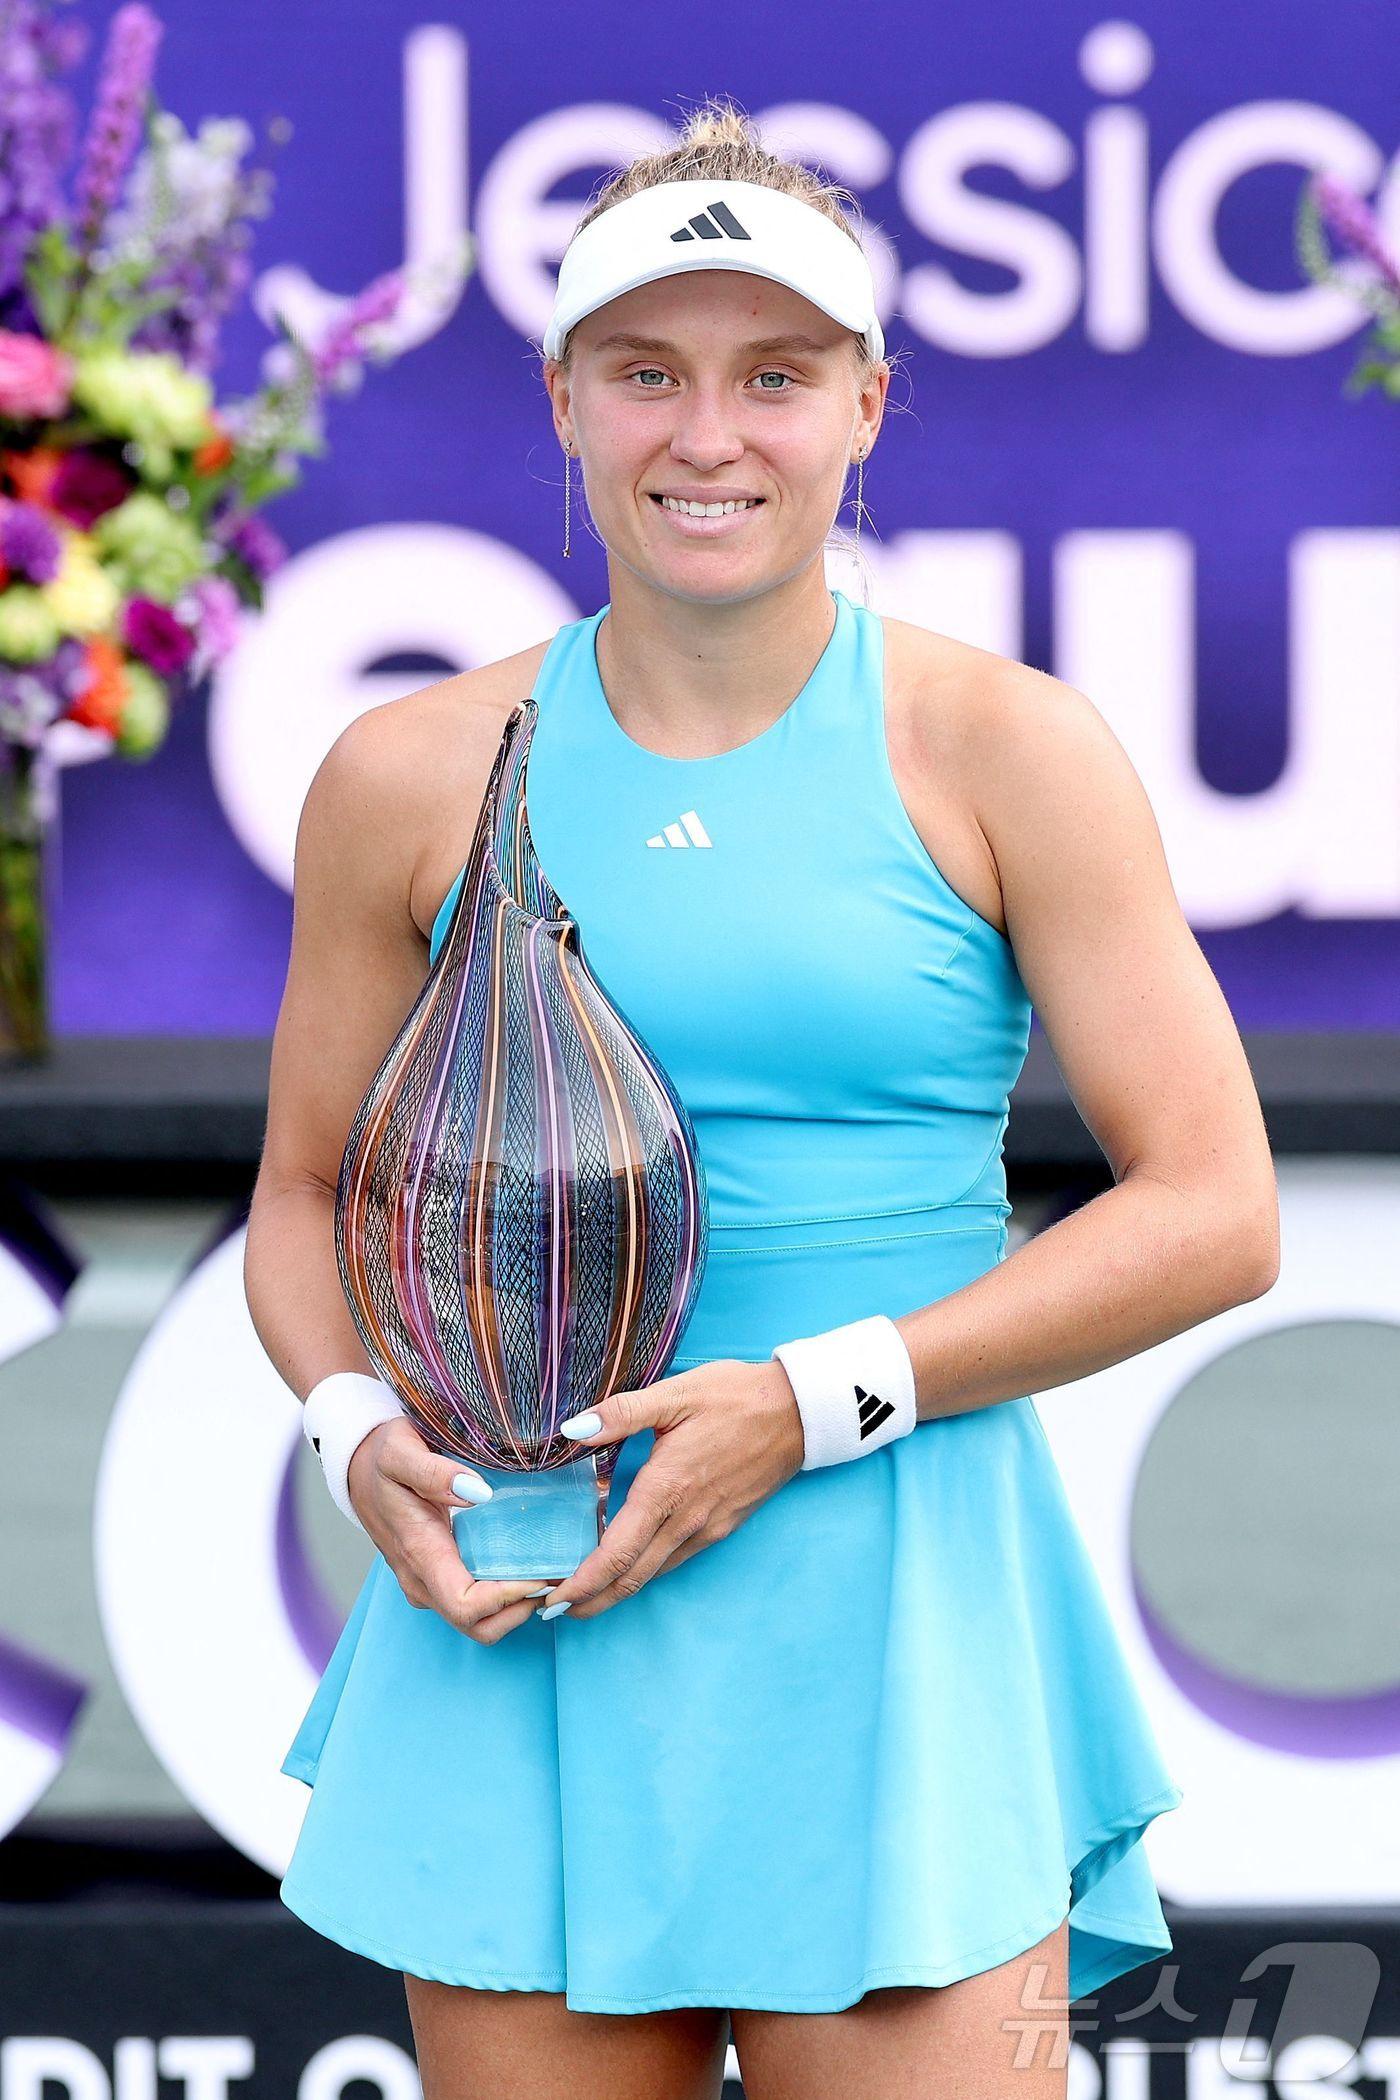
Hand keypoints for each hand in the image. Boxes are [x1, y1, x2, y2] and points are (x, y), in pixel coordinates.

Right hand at [348, 1417, 550, 1643]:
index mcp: (420, 1555)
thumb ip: (434, 1471)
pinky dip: (506, 1597)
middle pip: (478, 1626)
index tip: (539, 1571)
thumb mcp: (400, 1452)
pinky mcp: (436, 1576)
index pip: (467, 1606)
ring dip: (517, 1608)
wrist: (356, 1467)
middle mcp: (423, 1581)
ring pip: (478, 1621)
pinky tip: (529, 1565)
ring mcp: (428, 1584)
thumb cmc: (379, 1458)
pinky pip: (474, 1603)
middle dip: (521, 1610)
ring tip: (551, 1573)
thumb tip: (478, 1493)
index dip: (507, 1599)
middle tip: (558, 1577)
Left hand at [536, 1358, 805, 1619]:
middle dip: (592, 1599)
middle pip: (631, 1577)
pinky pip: (678, 1558)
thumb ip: (621, 1414)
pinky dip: (647, 1569)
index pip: (615, 1553)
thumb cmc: (736, 1398)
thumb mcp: (676, 1394)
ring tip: (587, 1593)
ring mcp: (707, 1528)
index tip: (553, 1597)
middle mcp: (685, 1519)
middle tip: (556, 1609)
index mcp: (665, 1489)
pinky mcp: (724, 1526)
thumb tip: (572, 1429)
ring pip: (655, 1572)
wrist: (798, 1413)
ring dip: (618, 1588)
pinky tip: (633, 1560)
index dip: (583, 1582)